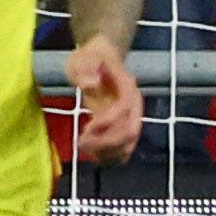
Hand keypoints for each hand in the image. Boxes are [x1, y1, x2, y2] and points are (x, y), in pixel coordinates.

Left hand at [65, 38, 140, 165]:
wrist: (101, 59)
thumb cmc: (90, 59)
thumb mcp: (82, 60)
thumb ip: (85, 70)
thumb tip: (91, 84)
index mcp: (127, 87)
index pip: (123, 110)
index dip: (106, 123)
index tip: (86, 128)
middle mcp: (134, 105)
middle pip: (130, 131)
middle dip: (106, 143)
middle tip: (81, 143)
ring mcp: (131, 118)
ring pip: (129, 144)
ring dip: (107, 152)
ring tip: (84, 148)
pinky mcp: (123, 126)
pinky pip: (124, 149)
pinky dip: (111, 156)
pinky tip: (93, 154)